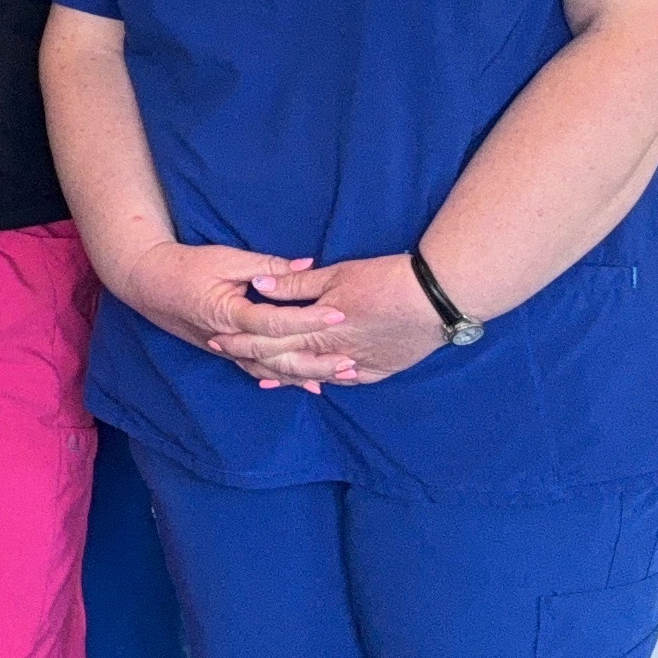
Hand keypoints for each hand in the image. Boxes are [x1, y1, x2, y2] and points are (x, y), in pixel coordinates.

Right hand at [112, 241, 327, 384]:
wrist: (147, 283)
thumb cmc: (185, 265)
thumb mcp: (226, 259)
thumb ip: (267, 266)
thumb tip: (307, 266)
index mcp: (228, 313)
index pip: (274, 322)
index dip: (307, 318)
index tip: (339, 314)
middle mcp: (228, 339)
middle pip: (277, 358)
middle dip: (316, 360)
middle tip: (351, 360)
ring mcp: (226, 351)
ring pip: (270, 372)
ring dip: (306, 375)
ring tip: (340, 376)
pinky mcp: (227, 353)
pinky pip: (260, 371)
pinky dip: (286, 378)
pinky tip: (311, 384)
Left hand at [212, 253, 448, 388]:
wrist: (439, 298)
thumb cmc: (387, 279)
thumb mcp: (338, 274)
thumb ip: (296, 284)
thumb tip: (259, 285)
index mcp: (319, 327)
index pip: (270, 339)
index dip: (242, 340)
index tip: (218, 337)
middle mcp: (334, 353)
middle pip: (286, 361)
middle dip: (255, 359)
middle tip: (230, 355)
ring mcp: (358, 366)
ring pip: (312, 376)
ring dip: (287, 375)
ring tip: (263, 375)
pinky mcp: (379, 371)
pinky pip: (343, 381)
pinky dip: (323, 380)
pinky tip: (313, 382)